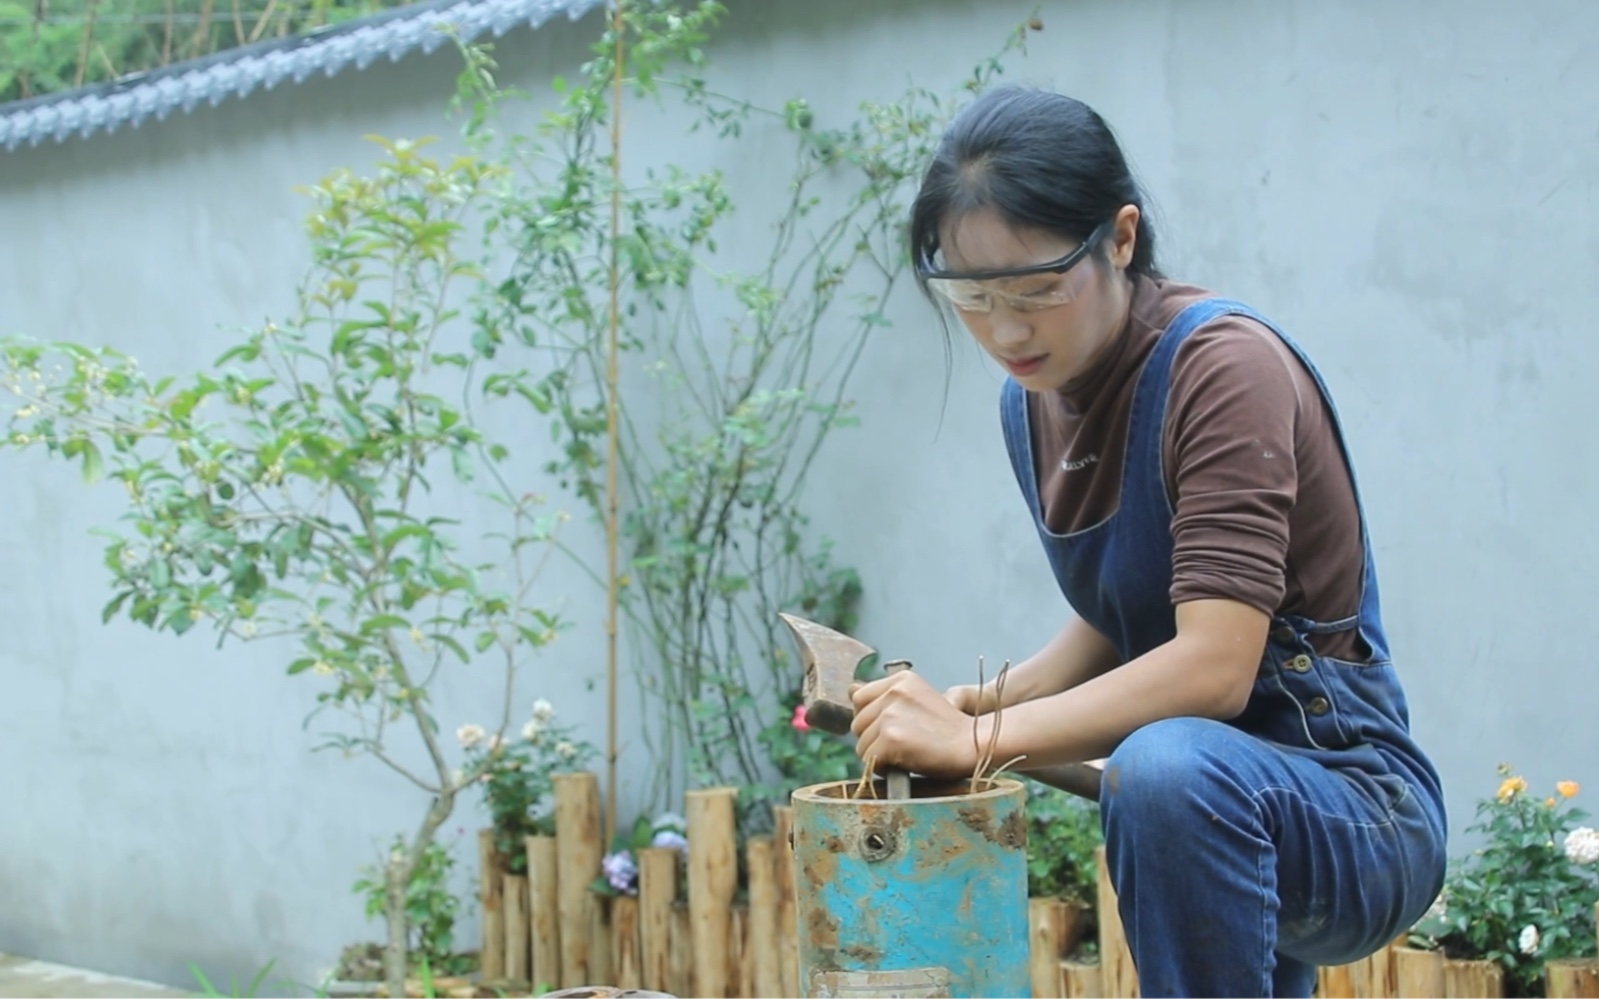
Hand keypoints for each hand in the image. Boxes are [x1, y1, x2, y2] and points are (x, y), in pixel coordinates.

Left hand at [850, 670, 982, 780]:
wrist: (973, 745)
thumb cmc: (948, 729)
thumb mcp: (916, 701)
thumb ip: (884, 697)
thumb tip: (849, 689)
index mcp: (901, 679)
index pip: (860, 699)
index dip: (873, 720)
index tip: (894, 729)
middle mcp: (893, 692)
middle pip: (857, 723)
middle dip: (874, 739)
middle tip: (904, 744)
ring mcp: (891, 714)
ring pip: (861, 744)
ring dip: (878, 755)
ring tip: (906, 753)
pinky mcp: (890, 738)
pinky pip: (869, 760)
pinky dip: (883, 768)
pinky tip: (904, 763)